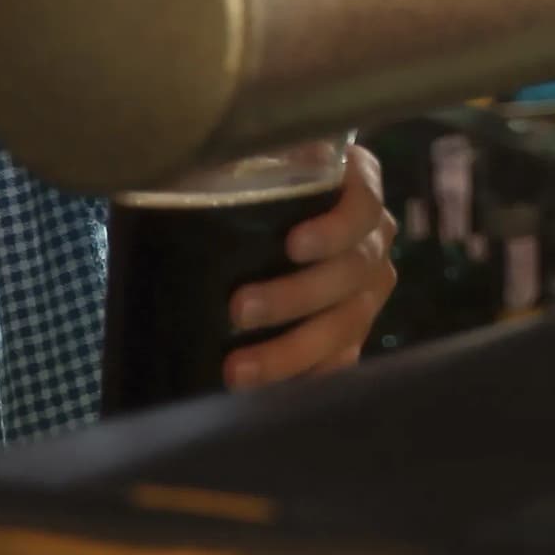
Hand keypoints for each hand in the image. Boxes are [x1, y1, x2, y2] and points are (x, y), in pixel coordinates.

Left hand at [223, 144, 396, 390]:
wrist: (257, 218)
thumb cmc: (249, 179)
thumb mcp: (245, 159)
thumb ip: (228, 160)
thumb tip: (181, 167)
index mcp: (355, 185)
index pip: (363, 202)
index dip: (335, 227)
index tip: (292, 246)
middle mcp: (372, 236)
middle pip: (353, 270)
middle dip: (295, 295)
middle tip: (238, 310)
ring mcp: (368, 287)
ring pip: (347, 323)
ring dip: (293, 349)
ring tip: (238, 370)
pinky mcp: (353, 330)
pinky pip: (343, 359)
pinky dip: (308, 377)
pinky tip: (270, 395)